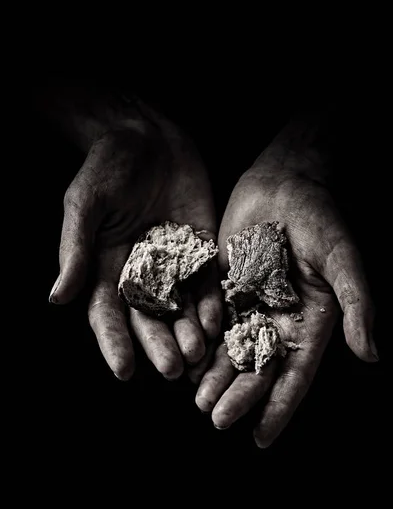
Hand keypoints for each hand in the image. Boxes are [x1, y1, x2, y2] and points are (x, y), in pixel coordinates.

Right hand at [48, 92, 221, 381]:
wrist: (149, 137)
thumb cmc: (107, 166)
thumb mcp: (85, 203)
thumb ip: (75, 249)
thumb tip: (57, 298)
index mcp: (106, 269)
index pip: (108, 315)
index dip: (115, 342)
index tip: (124, 370)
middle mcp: (140, 275)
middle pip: (148, 319)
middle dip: (159, 345)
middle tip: (173, 371)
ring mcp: (173, 266)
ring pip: (180, 309)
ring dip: (189, 333)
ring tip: (198, 355)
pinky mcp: (200, 252)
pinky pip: (207, 283)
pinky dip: (213, 303)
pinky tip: (218, 323)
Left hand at [195, 131, 376, 447]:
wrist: (286, 182)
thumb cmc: (321, 218)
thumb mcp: (342, 260)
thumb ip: (357, 305)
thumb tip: (372, 355)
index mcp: (308, 322)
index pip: (294, 374)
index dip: (279, 407)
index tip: (260, 438)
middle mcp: (277, 320)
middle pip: (256, 368)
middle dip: (238, 395)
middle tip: (216, 419)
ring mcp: (248, 304)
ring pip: (229, 350)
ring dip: (214, 376)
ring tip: (197, 400)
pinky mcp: (222, 286)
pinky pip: (209, 321)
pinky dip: (198, 343)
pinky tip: (184, 362)